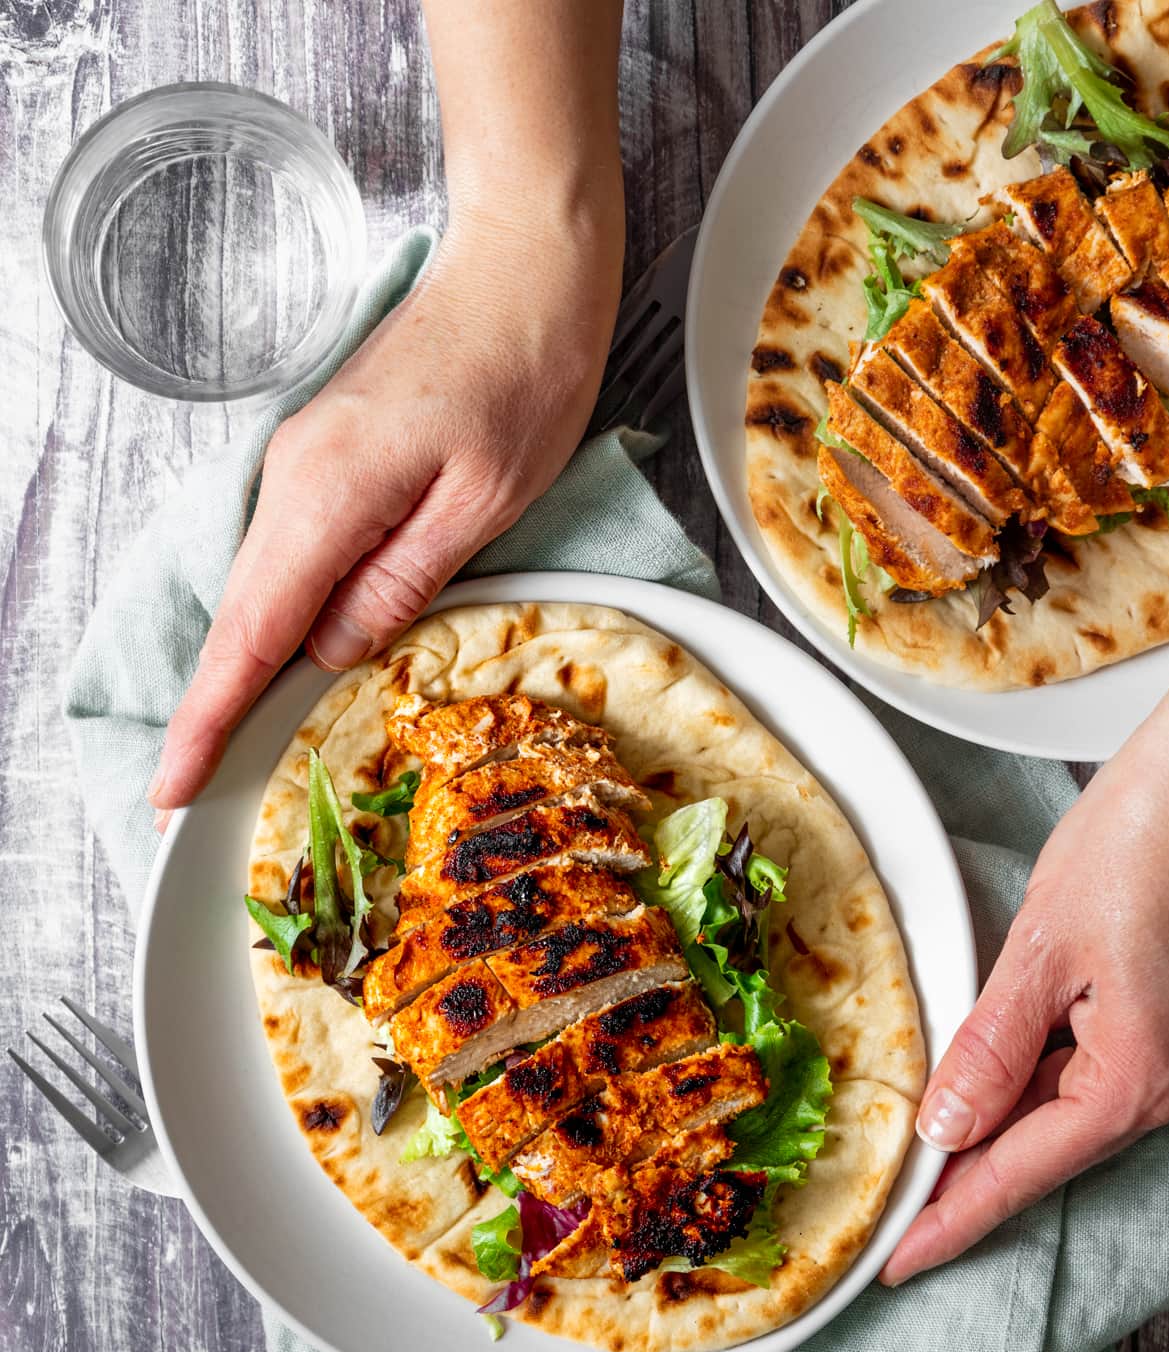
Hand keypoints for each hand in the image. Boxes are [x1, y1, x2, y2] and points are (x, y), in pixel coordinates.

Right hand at [148, 202, 621, 810]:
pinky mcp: (326, 459)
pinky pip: (291, 557)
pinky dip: (283, 616)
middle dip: (214, 710)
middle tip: (191, 791)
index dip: (209, 718)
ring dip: (247, 668)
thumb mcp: (481, 501)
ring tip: (230, 748)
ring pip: (263, 588)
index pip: (252, 633)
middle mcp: (295, 479)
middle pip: (242, 617)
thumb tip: (332, 650)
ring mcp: (304, 464)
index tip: (171, 785)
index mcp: (328, 495)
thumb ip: (402, 582)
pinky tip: (294, 660)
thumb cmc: (522, 373)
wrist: (523, 268)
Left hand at [880, 656, 1168, 1285]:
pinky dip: (1019, 1090)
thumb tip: (945, 1130)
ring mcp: (1165, 1057)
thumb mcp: (1046, 948)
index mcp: (1131, 1078)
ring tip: (917, 1170)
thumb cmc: (1145, 842)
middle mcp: (1159, 1083)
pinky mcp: (1157, 1024)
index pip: (1017, 1173)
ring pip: (1056, 1118)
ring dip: (988, 1140)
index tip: (895, 1264)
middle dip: (963, 1188)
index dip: (951, 1222)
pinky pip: (1076, 1077)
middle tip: (891, 1225)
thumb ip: (993, 1048)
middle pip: (1038, 1156)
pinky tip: (974, 1091)